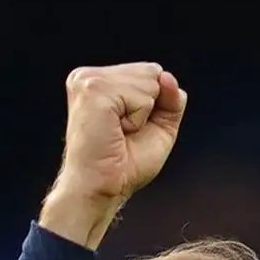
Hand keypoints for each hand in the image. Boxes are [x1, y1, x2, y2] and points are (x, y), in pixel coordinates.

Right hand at [41, 64, 185, 248]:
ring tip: (118, 132)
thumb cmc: (123, 165)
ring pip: (148, 81)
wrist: (101, 189)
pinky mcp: (94, 91)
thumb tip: (166, 75)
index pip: (150, 71)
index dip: (151, 105)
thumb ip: (170, 99)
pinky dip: (138, 119)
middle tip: (122, 133)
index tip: (126, 129)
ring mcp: (89, 80)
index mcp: (98, 80)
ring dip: (142, 115)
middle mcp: (89, 75)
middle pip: (152, 71)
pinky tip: (117, 131)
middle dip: (148, 107)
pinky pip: (142, 96)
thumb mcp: (159, 127)